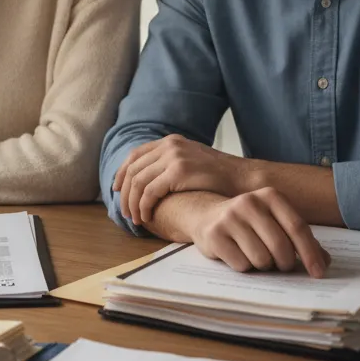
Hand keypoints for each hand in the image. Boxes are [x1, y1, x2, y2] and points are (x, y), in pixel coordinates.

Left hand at [115, 134, 244, 225]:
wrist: (243, 180)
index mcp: (170, 141)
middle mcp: (169, 145)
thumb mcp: (192, 162)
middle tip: (125, 212)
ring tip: (136, 219)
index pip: (135, 155)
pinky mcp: (179, 171)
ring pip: (138, 182)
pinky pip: (150, 191)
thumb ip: (171, 164)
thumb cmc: (219, 178)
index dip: (121, 173)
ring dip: (133, 203)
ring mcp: (174, 156)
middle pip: (133, 169)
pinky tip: (147, 216)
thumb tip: (148, 179)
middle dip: (125, 193)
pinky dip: (144, 206)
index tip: (116, 190)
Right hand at [188, 187, 330, 277]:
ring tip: (255, 256)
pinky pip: (241, 265)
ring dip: (263, 266)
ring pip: (261, 259)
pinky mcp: (214, 235)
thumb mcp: (274, 221)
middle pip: (280, 247)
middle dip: (285, 263)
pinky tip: (237, 255)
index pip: (297, 227)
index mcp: (270, 196)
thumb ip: (299, 238)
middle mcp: (249, 202)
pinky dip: (244, 267)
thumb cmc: (249, 222)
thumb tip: (324, 262)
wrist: (205, 215)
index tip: (318, 273)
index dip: (310, 253)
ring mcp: (229, 218)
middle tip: (280, 265)